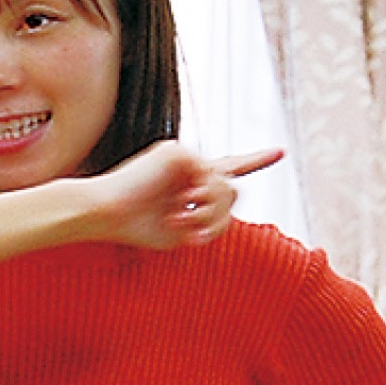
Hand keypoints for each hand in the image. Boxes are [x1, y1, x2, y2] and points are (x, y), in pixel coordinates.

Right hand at [91, 140, 282, 251]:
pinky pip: (212, 178)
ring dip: (211, 214)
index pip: (227, 170)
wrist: (104, 215)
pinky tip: (179, 208)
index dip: (255, 161)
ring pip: (228, 186)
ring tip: (183, 221)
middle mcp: (188, 166)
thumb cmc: (136, 229)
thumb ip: (210, 221)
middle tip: (195, 234)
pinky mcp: (177, 151)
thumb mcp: (183, 233)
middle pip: (232, 191)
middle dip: (220, 219)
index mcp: (188, 182)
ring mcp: (183, 156)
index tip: (281, 151)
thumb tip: (228, 201)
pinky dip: (202, 202)